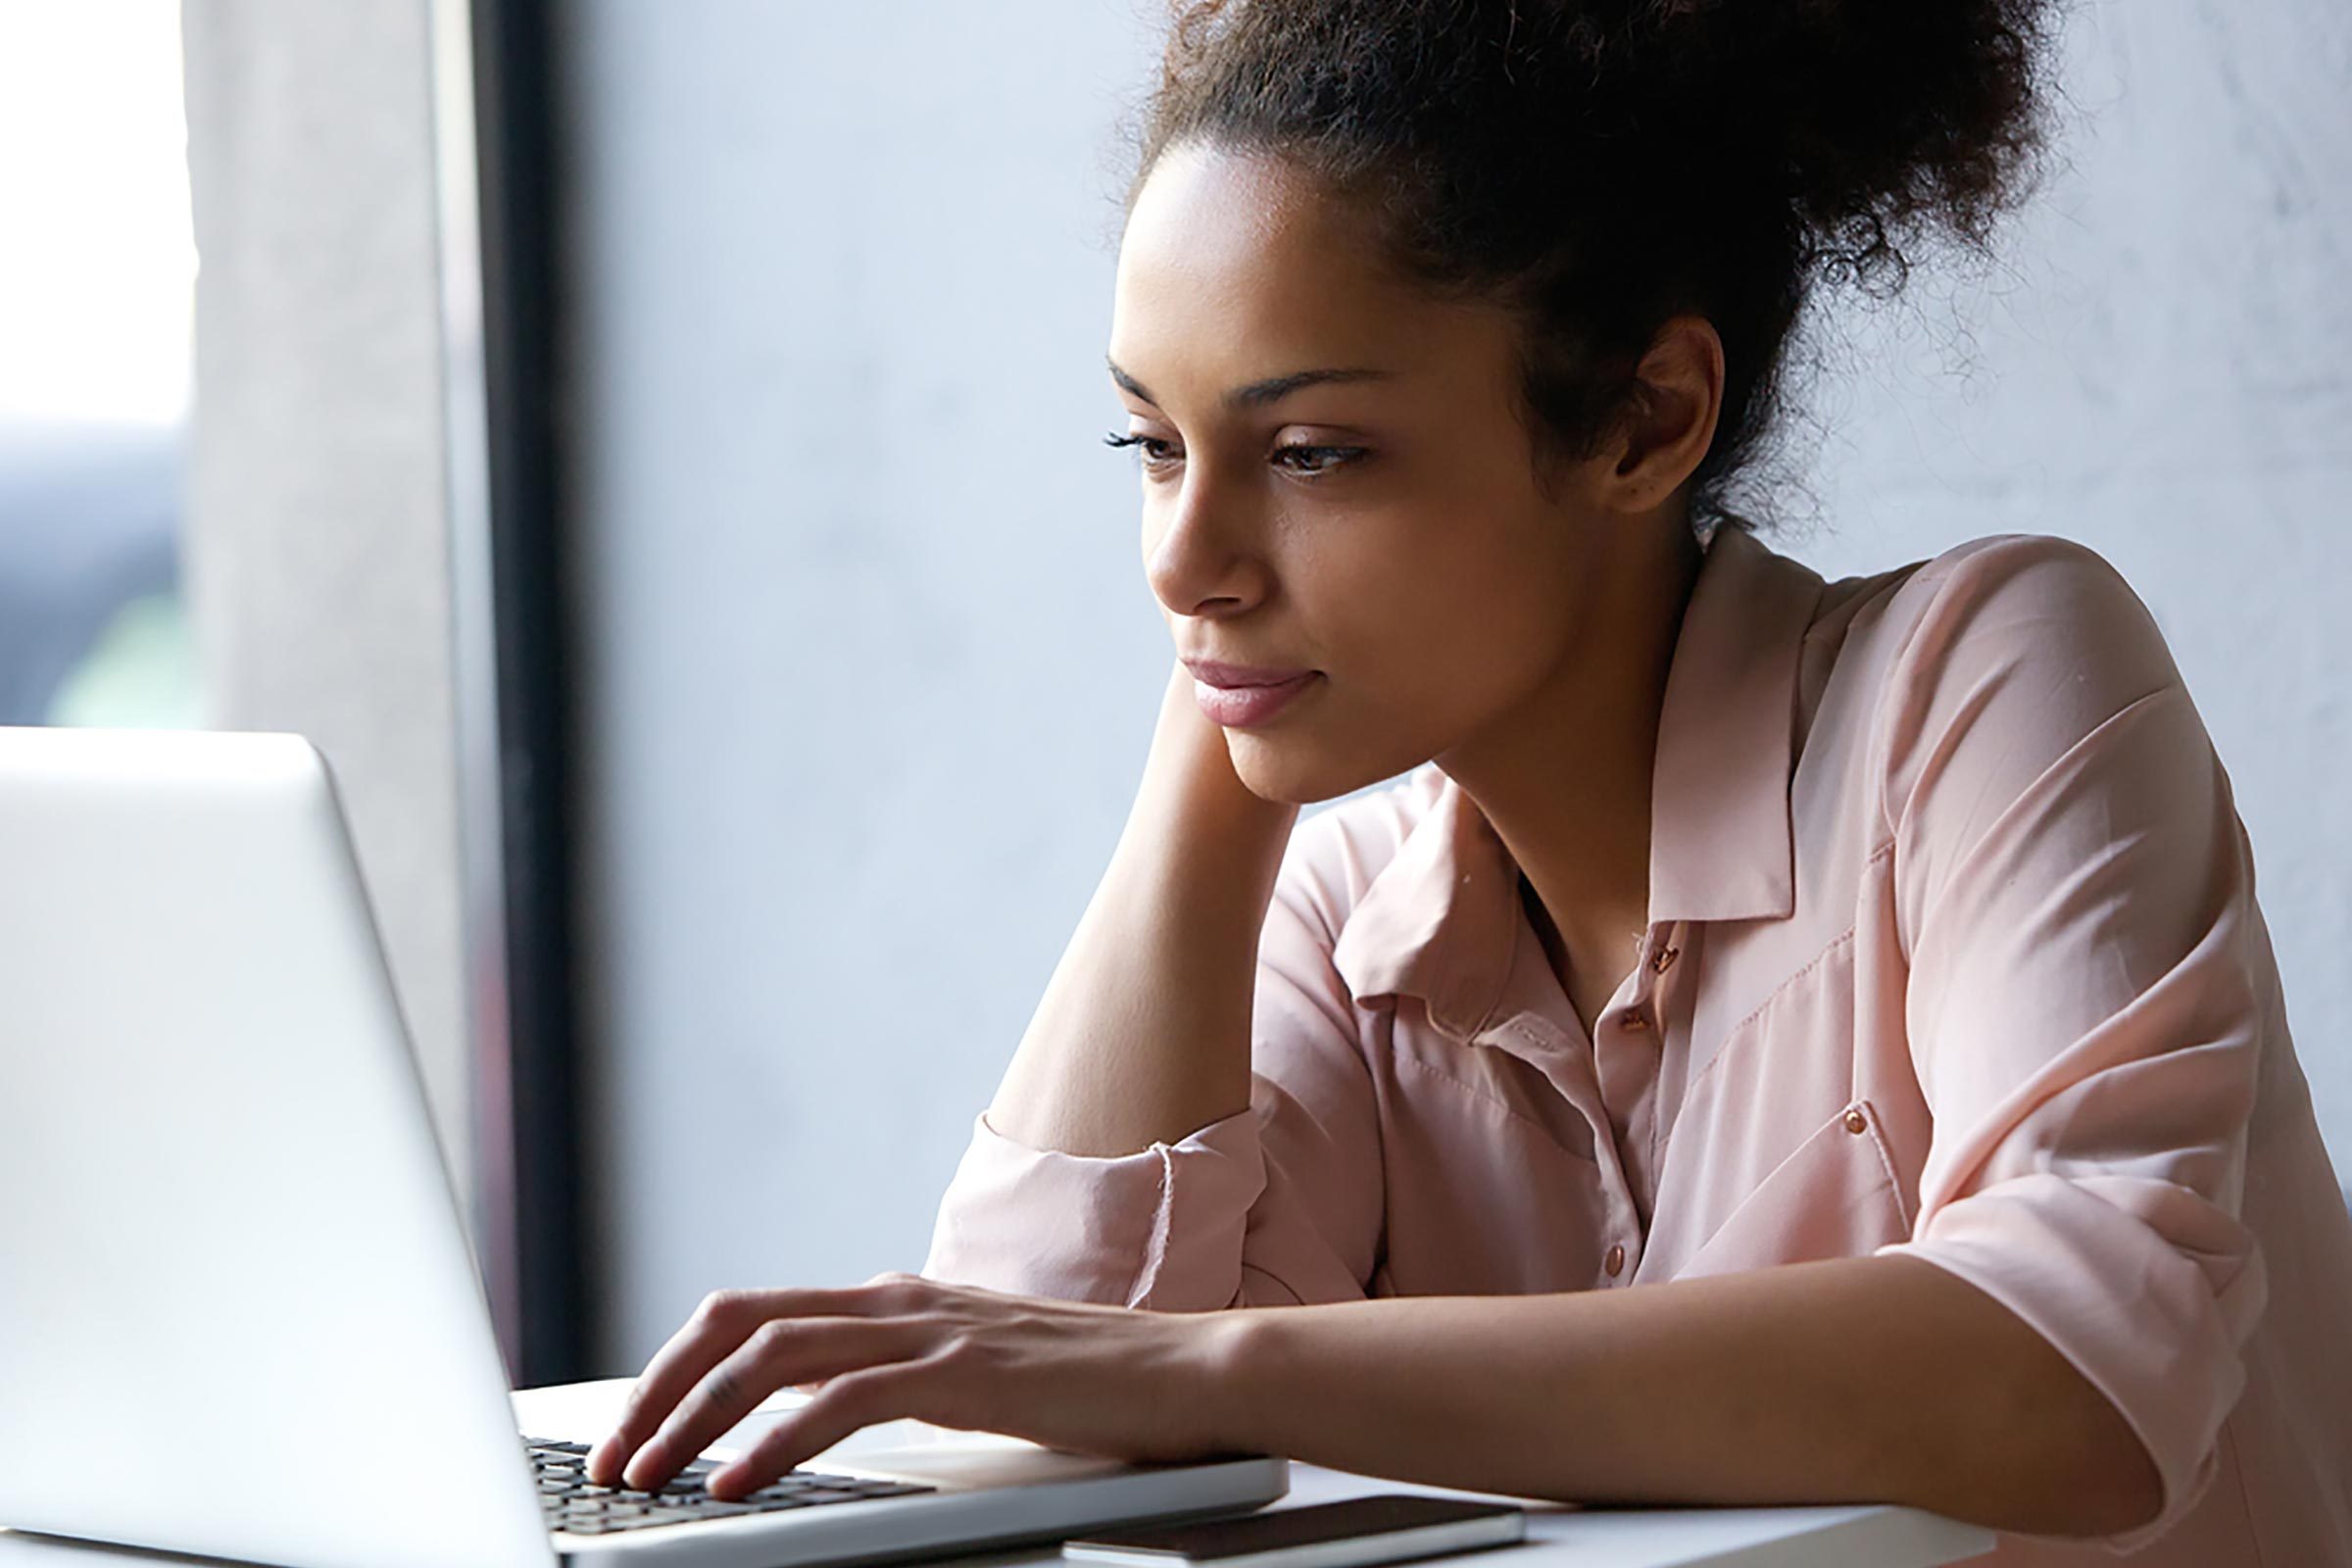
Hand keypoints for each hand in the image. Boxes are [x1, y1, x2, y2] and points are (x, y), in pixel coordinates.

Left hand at [585, 1271, 1247, 1499]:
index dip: (678, 1368)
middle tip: (613, 1459)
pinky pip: (841, 1400)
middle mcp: (899, 1300)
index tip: (634, 1431)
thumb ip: (903, 1378)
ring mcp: (930, 1329)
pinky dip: (773, 1442)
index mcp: (895, 1299)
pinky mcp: (962, 1372)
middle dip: (659, 1389)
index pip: (753, 1315)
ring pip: (772, 1355)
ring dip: (693, 1419)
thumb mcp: (973, 1376)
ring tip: (649, 1477)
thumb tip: (825, 1416)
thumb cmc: (1093, 1387)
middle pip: (738, 1322)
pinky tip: (737, 1484)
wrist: (1190, 1373)